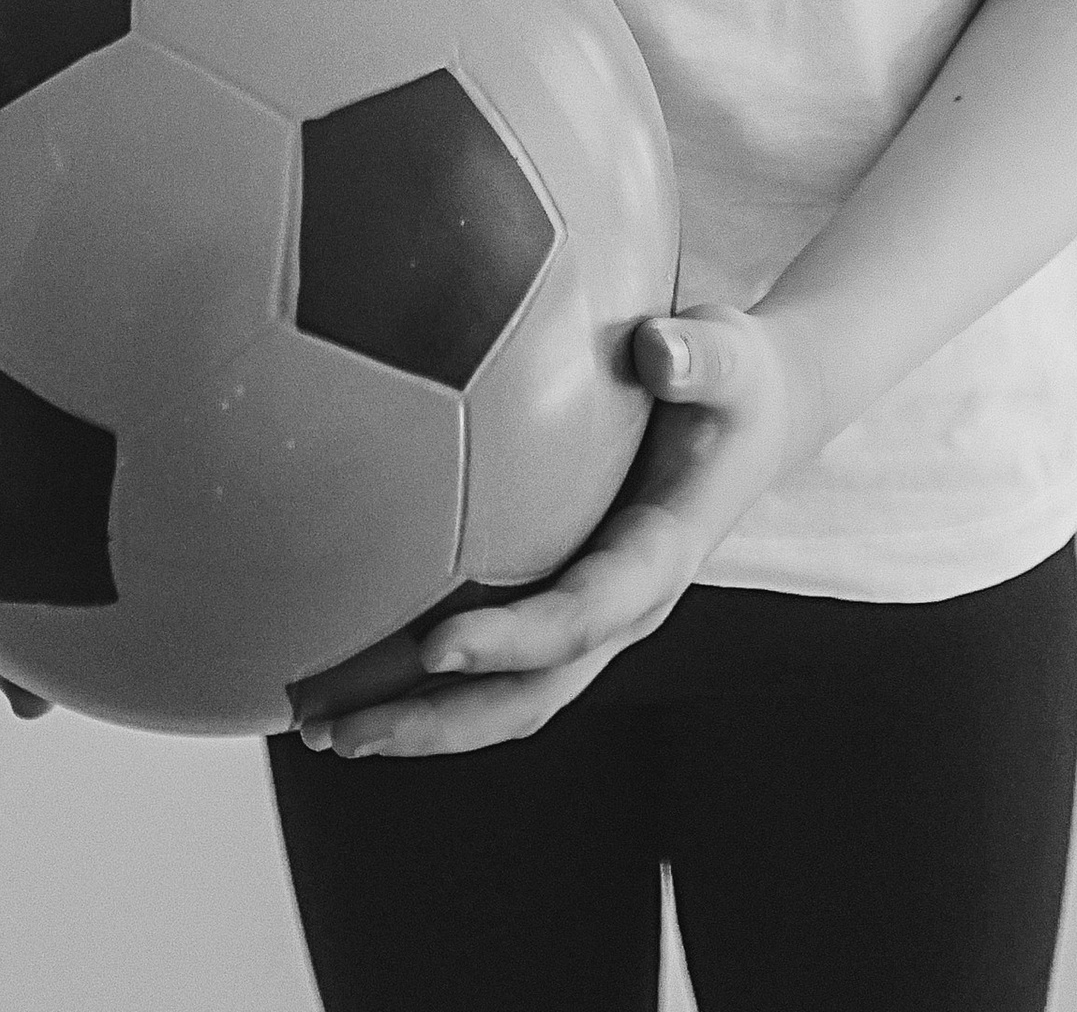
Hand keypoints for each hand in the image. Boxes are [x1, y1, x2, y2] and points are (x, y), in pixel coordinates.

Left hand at [293, 304, 812, 759]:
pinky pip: (492, 660)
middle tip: (338, 729)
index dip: (512, 639)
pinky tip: (347, 665)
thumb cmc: (735, 378)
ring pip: (503, 697)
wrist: (760, 419)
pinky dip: (420, 678)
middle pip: (528, 694)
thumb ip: (697, 353)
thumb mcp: (731, 354)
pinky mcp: (562, 598)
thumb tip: (655, 348)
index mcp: (660, 557)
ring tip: (316, 726)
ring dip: (415, 720)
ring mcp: (590, 615)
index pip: (582, 614)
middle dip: (436, 721)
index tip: (434, 646)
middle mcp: (621, 608)